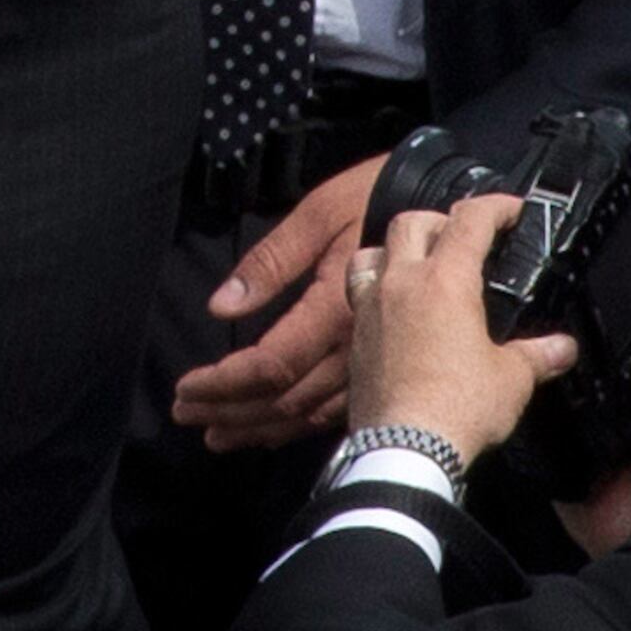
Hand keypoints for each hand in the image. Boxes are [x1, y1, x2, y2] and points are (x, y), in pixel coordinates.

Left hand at [171, 153, 382, 450]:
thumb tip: (220, 308)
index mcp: (336, 310)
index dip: (225, 384)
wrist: (444, 206)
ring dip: (261, 425)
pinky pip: (337, 408)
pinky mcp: (384, 364)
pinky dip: (299, 424)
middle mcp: (356, 347)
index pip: (273, 365)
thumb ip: (270, 262)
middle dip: (232, 411)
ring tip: (218, 433)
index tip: (186, 390)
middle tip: (186, 416)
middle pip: (286, 398)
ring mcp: (374, 361)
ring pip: (310, 411)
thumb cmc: (374, 197)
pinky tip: (274, 429)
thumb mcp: (318, 214)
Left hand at [340, 192, 579, 469]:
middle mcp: (401, 282)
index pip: (469, 221)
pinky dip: (374, 284)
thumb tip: (561, 348)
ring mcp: (371, 305)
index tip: (510, 209)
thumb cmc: (458, 408)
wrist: (406, 445)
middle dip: (441, 219)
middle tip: (465, 235)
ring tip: (418, 261)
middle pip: (412, 222)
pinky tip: (391, 305)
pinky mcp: (355, 333)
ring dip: (396, 247)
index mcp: (444, 281)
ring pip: (372, 250)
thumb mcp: (512, 379)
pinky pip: (356, 290)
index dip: (494, 207)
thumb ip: (537, 355)